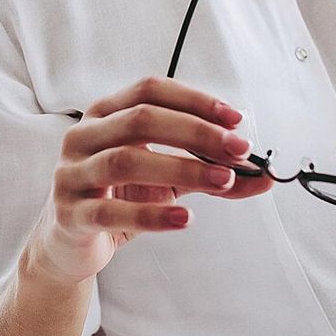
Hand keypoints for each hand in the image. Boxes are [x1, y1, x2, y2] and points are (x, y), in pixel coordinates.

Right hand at [26, 75, 275, 286]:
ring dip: (182, 168)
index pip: (150, 91)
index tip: (236, 119)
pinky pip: (112, 212)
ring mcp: (72, 175)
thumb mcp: (168, 180)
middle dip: (197, 132)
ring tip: (222, 180)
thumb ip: (211, 172)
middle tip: (238, 150)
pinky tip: (185, 217)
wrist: (70, 244)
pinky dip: (152, 215)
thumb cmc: (120, 199)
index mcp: (104, 115)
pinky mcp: (71, 215)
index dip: (195, 100)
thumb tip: (264, 176)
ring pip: (126, 161)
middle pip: (141, 120)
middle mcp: (83, 137)